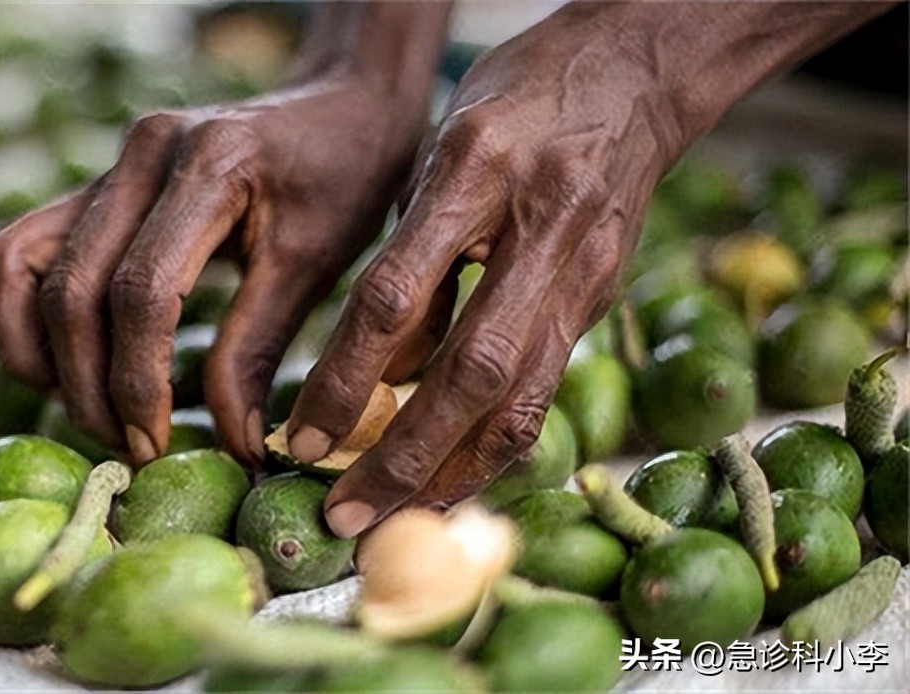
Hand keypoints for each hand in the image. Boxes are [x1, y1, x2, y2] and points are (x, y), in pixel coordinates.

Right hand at [0, 72, 430, 464]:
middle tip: (129, 447)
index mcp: (207, 163)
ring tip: (91, 412)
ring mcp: (106, 163)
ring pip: (16, 265)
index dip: (139, 380)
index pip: (142, 290)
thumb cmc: (343, 180)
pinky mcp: (93, 185)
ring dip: (38, 353)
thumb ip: (260, 351)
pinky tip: (68, 365)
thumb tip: (235, 449)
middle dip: (89, 386)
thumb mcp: (317, 264)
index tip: (155, 443)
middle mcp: (139, 153)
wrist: (338, 104)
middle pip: (70, 289)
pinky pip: (19, 250)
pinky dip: (26, 315)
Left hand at [285, 0, 894, 537]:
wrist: (635, 70)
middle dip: (404, 458)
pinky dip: (497, 446)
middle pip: (471, 372)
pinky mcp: (602, 298)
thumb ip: (414, 257)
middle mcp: (539, 227)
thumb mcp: (442, 151)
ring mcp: (584, 270)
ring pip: (524, 398)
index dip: (343, 380)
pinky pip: (547, 389)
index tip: (299, 440)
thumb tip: (384, 374)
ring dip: (457, 473)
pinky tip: (456, 480)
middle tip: (345, 516)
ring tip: (398, 522)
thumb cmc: (518, 101)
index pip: (395, 297)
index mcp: (476, 170)